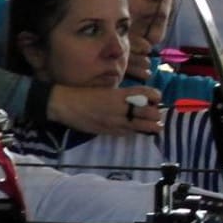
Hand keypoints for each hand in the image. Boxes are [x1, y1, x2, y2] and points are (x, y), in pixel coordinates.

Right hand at [48, 85, 163, 136]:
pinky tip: (136, 129)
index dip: (156, 96)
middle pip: (150, 112)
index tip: (157, 97)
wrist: (65, 105)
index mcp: (120, 94)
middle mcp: (120, 108)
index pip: (146, 94)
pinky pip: (130, 133)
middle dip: (156, 113)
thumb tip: (140, 98)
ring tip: (153, 125)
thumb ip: (124, 95)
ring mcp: (116, 122)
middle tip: (155, 113)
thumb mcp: (107, 89)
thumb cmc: (85, 94)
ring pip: (144, 127)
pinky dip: (136, 131)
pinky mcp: (110, 132)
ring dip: (152, 126)